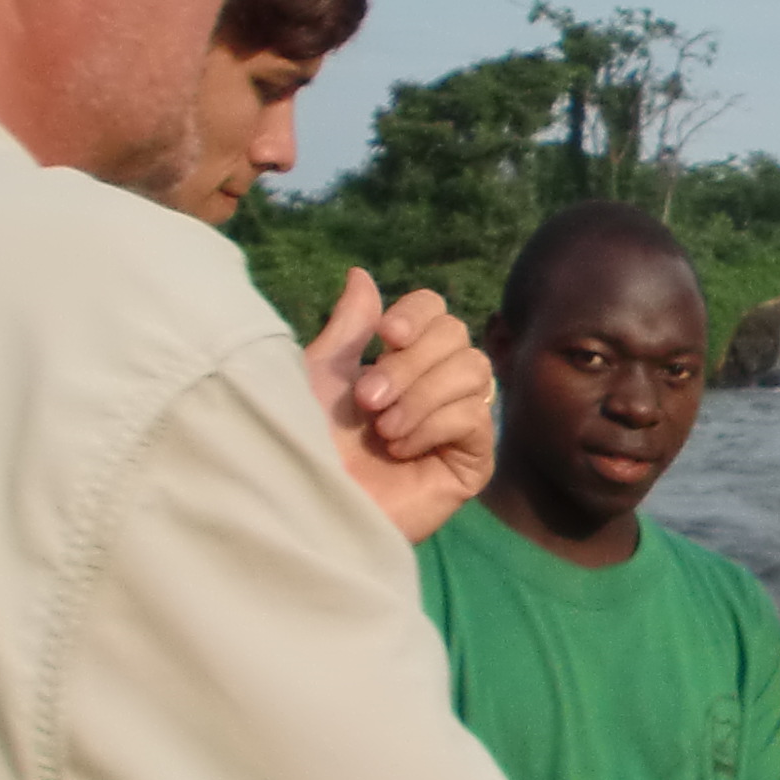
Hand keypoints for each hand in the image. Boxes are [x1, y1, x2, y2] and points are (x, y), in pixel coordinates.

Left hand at [306, 270, 495, 543]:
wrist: (309, 506)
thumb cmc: (304, 445)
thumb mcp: (320, 377)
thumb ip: (347, 327)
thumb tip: (361, 273)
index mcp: (399, 360)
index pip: (436, 311)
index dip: (417, 315)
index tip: (385, 335)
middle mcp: (434, 385)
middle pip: (457, 335)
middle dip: (410, 362)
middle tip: (367, 400)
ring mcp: (457, 422)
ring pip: (473, 370)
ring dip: (420, 395)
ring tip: (382, 430)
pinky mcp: (473, 460)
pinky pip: (475, 416)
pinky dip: (433, 425)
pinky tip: (401, 449)